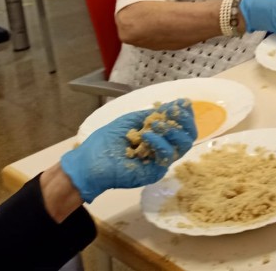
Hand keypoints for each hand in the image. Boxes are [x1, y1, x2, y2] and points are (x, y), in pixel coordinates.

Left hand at [60, 100, 196, 202]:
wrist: (88, 164)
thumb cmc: (105, 141)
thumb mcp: (131, 120)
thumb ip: (153, 114)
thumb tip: (177, 103)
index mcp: (157, 136)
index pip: (181, 126)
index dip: (186, 114)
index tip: (183, 103)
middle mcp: (162, 148)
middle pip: (188, 137)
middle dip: (186, 121)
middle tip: (177, 112)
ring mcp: (159, 161)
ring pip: (183, 146)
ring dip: (173, 130)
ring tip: (157, 123)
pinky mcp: (155, 171)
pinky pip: (167, 157)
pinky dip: (160, 143)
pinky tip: (147, 135)